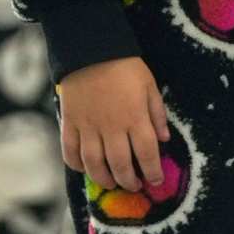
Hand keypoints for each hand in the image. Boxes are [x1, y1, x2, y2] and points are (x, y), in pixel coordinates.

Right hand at [55, 58, 169, 194]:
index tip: (155, 181)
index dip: (153, 172)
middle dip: (129, 181)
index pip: (147, 154)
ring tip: (111, 183)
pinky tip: (84, 169)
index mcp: (135, 118)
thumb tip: (165, 139)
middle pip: (120, 165)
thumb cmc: (125, 66)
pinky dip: (76, 164)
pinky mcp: (69, 122)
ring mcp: (88, 126)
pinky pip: (69, 151)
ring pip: (94, 164)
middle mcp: (112, 127)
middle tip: (134, 185)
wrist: (90, 48)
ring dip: (104, 179)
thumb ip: (157, 114)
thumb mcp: (149, 85)